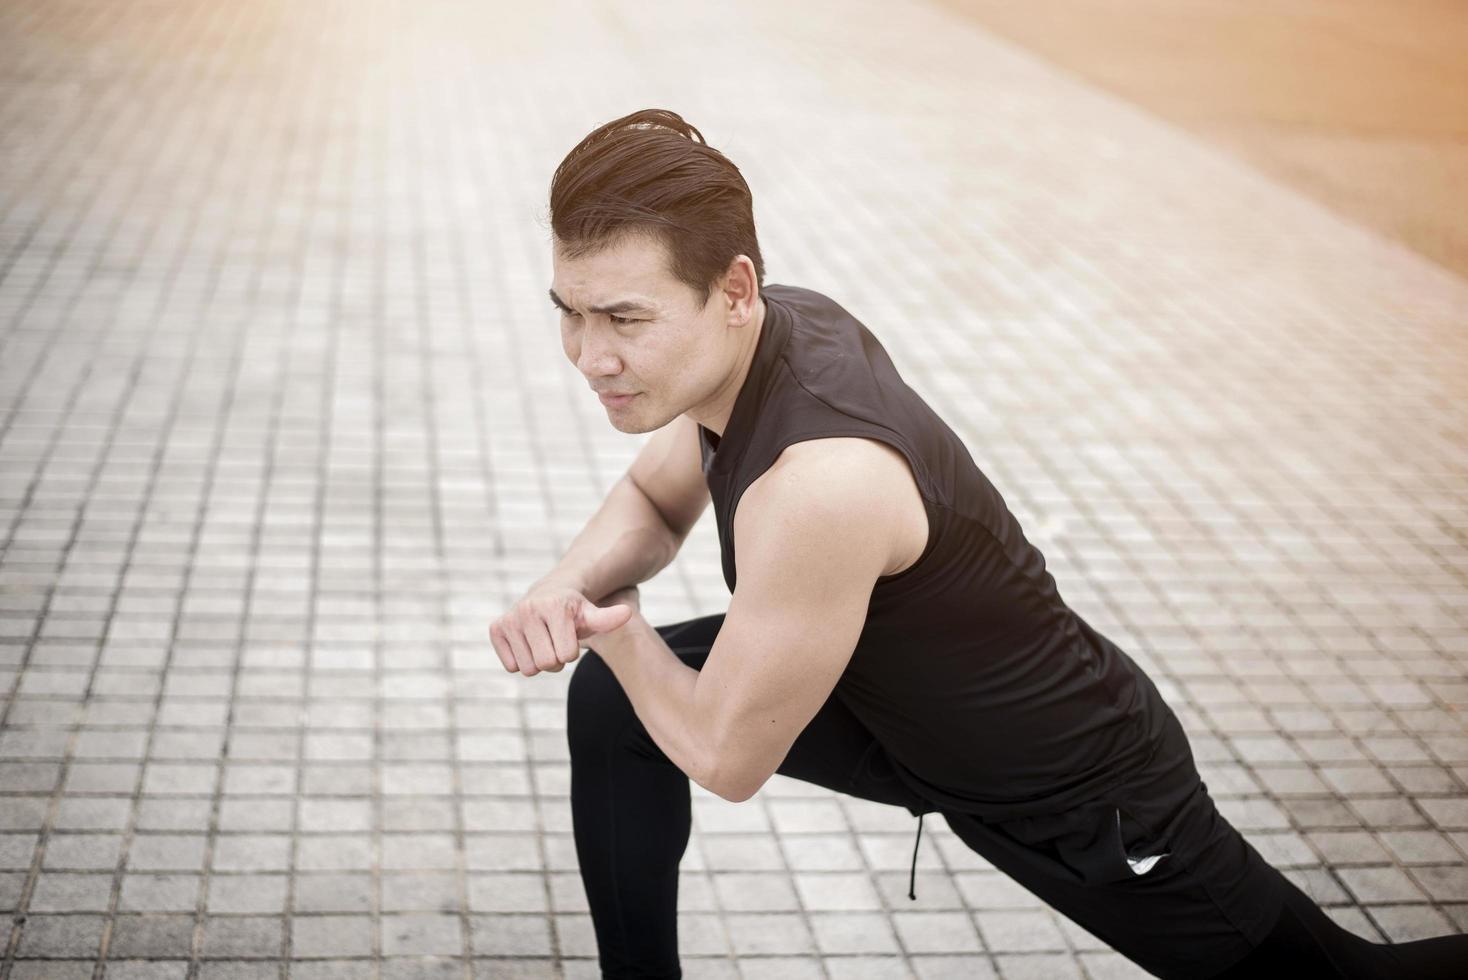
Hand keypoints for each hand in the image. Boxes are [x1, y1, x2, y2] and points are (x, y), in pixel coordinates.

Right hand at [488, 584, 641, 676]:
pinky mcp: (496, 629)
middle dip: (556, 660)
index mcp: (554, 606)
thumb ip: (608, 618)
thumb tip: (627, 613)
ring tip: (544, 642)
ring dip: (539, 662)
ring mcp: (510, 619)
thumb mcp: (592, 614)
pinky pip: (511, 666)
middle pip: (547, 664)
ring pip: (528, 668)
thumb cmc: (574, 610)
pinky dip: (521, 660)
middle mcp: (528, 609)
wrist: (547, 596)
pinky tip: (528, 643)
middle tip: (557, 643)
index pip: (567, 655)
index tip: (570, 637)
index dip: (572, 652)